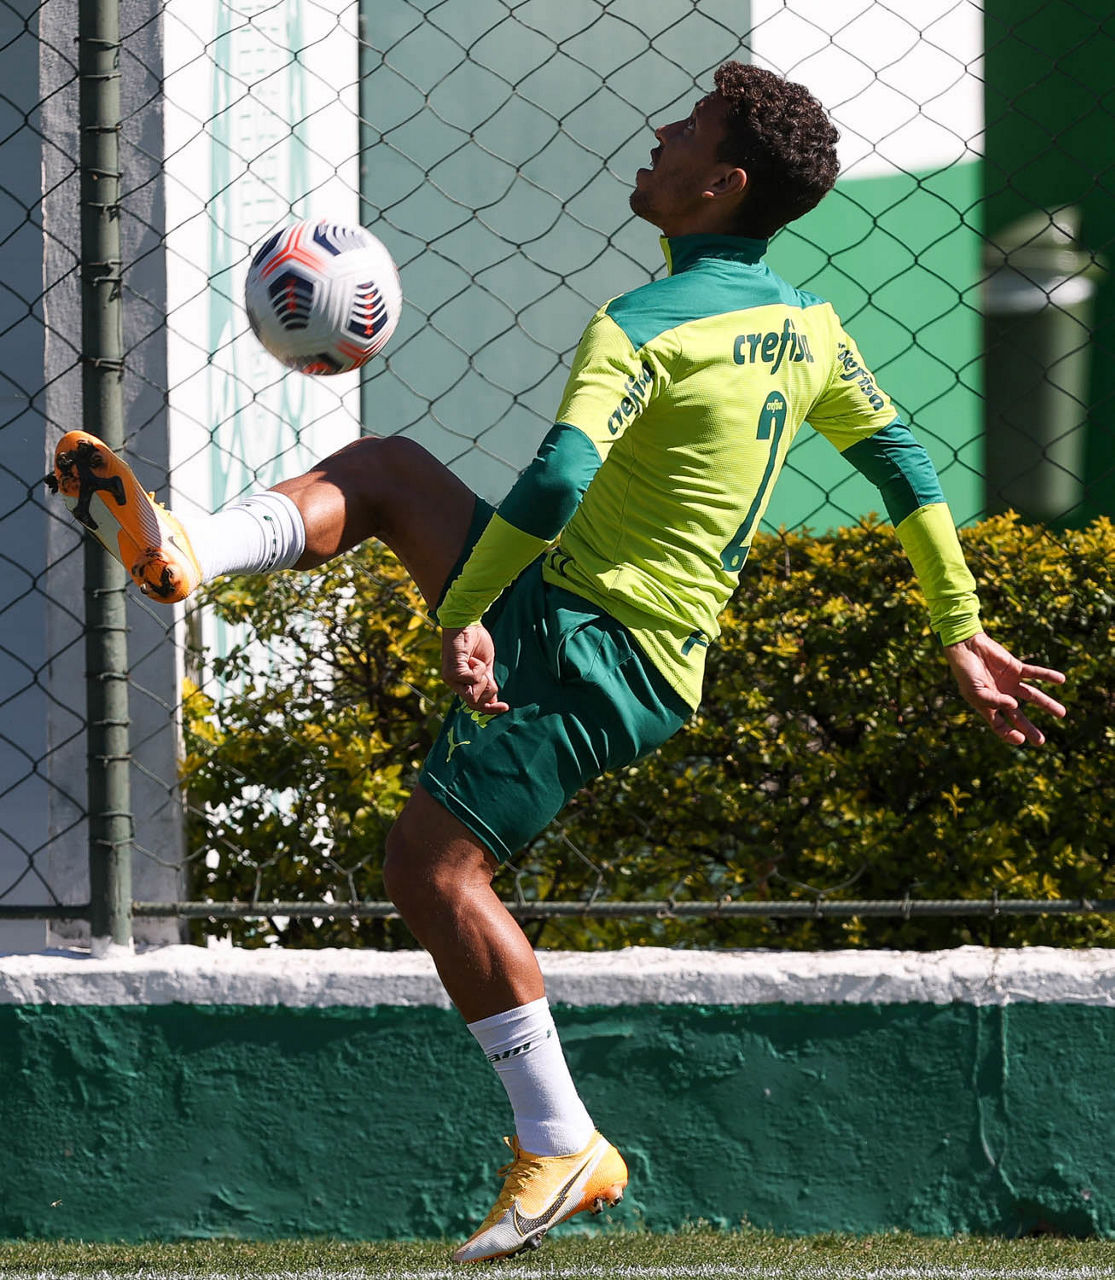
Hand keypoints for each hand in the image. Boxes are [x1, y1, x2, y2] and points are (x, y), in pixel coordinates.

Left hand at [440, 624, 509, 714]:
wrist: (466, 621)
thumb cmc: (475, 639)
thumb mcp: (485, 666)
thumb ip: (487, 682)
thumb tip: (493, 701)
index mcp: (461, 683)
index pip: (474, 704)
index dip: (490, 709)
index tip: (506, 707)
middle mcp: (453, 684)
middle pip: (476, 704)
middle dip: (488, 690)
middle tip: (487, 673)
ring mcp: (450, 679)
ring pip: (474, 695)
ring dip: (483, 680)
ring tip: (477, 663)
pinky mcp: (451, 672)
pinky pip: (473, 680)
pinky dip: (478, 669)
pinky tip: (471, 658)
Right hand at [944, 631, 1065, 745]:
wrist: (967, 647)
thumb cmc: (965, 671)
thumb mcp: (974, 690)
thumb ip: (993, 700)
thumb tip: (1015, 706)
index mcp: (988, 706)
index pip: (1000, 725)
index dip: (1009, 734)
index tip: (1021, 739)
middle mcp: (1002, 697)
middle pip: (1019, 717)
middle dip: (1029, 729)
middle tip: (1041, 741)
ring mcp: (1010, 683)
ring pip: (1032, 696)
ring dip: (1047, 704)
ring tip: (1061, 714)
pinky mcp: (1016, 669)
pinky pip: (1034, 673)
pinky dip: (1047, 676)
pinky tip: (1061, 679)